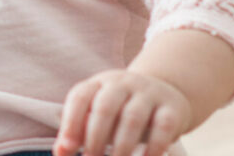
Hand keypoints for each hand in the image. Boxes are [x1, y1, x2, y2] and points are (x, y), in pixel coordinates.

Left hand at [54, 69, 192, 155]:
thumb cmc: (121, 110)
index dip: (70, 123)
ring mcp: (149, 93)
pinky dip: (153, 147)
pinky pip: (163, 127)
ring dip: (121, 146)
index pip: (79, 98)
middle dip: (95, 138)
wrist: (166, 93)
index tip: (66, 149)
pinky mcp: (172, 108)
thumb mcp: (98, 113)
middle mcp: (122, 84)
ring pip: (133, 118)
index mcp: (98, 83)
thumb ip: (79, 130)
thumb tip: (61, 151)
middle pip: (105, 108)